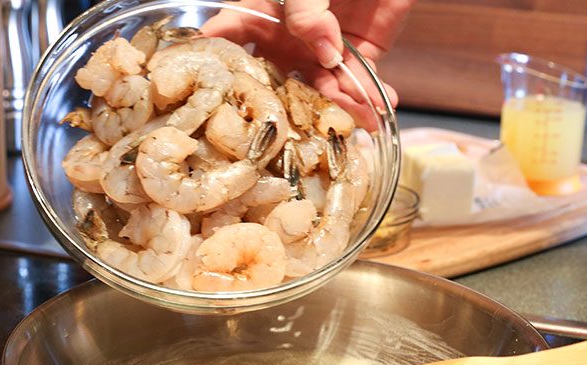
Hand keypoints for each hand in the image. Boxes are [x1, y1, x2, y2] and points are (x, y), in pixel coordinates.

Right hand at [201, 0, 415, 124]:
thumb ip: (306, 12)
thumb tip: (324, 54)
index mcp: (265, 13)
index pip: (232, 34)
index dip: (216, 56)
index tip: (206, 81)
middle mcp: (288, 40)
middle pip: (277, 81)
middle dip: (285, 107)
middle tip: (290, 131)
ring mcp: (322, 51)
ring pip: (322, 90)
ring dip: (338, 108)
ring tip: (355, 121)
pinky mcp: (358, 55)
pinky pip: (361, 83)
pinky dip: (372, 96)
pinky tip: (381, 106)